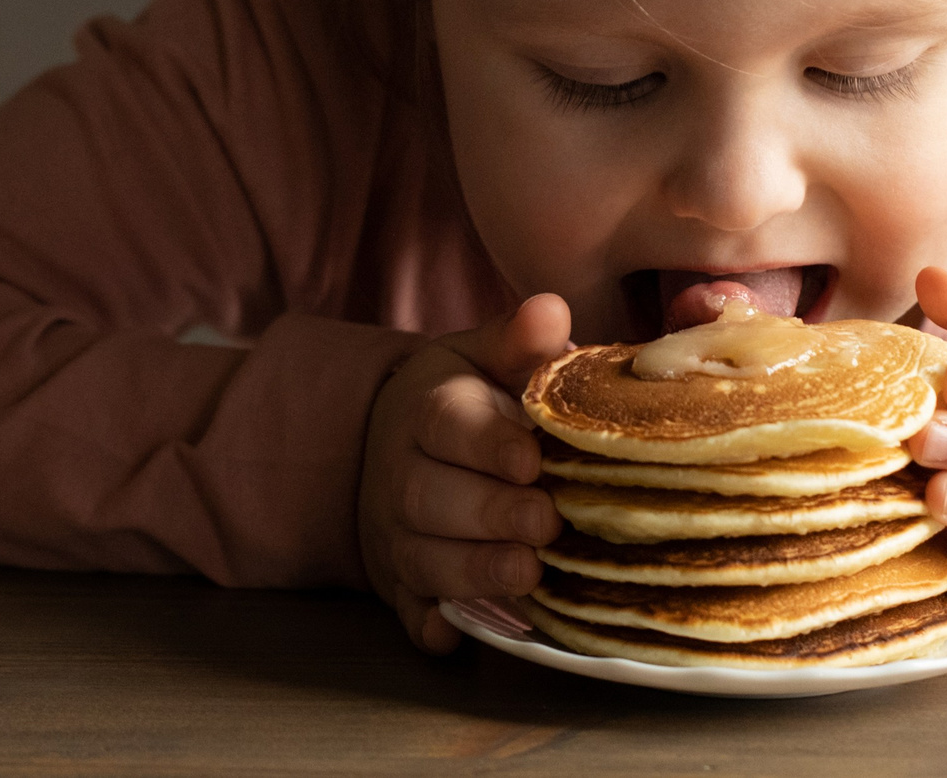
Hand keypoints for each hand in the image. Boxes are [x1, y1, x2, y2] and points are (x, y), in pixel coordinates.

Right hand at [358, 292, 571, 651]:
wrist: (397, 448)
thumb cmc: (465, 400)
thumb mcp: (484, 358)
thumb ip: (518, 339)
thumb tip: (551, 311)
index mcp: (424, 410)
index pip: (446, 423)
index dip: (487, 443)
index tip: (533, 458)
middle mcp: (400, 473)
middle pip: (428, 497)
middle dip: (489, 514)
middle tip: (548, 521)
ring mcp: (396, 533)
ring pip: (420, 558)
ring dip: (473, 572)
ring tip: (529, 575)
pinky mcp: (400, 583)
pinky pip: (405, 611)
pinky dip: (428, 625)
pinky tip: (453, 634)